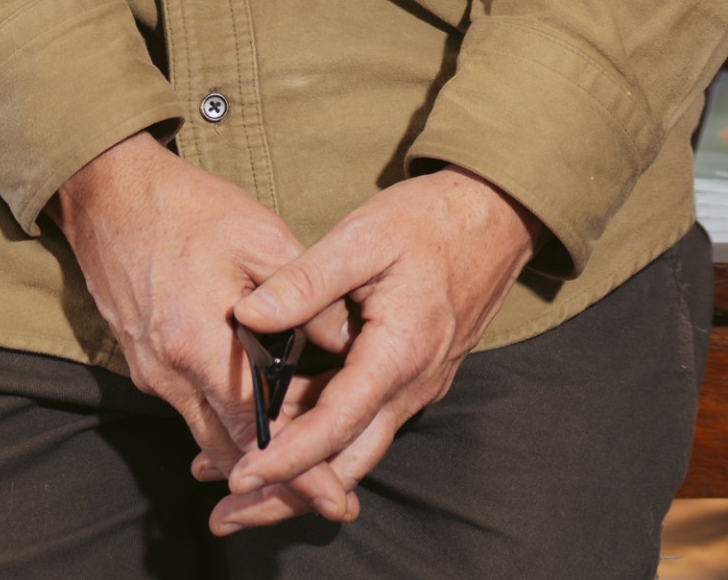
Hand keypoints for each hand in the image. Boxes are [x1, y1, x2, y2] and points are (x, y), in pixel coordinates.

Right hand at [53, 131, 305, 484]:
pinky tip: (266, 410)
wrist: (110, 194)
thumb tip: (349, 342)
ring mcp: (151, 374)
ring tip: (309, 453)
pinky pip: (193, 409)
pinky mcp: (145, 366)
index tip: (335, 493)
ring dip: (255, 447)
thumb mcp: (263, 239)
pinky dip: (229, 419)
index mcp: (197, 344)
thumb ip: (307, 297)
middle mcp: (167, 374)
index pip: (256, 430)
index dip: (300, 467)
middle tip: (333, 488)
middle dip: (283, 472)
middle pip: (232, 448)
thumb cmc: (189, 209)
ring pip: (210, 434)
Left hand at [206, 168, 538, 532]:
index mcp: (399, 353)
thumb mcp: (363, 236)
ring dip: (305, 478)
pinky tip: (285, 438)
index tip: (240, 475)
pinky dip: (325, 445)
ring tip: (245, 489)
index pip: (336, 425)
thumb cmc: (432, 221)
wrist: (497, 216)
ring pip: (358, 452)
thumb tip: (247, 315)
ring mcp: (417, 387)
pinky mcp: (415, 379)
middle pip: (347, 465)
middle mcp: (413, 385)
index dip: (286, 458)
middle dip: (288, 496)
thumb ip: (303, 280)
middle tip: (229, 512)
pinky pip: (368, 426)